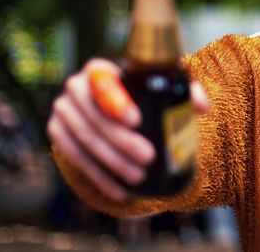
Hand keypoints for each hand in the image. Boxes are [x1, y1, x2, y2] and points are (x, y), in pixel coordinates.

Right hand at [47, 58, 209, 200]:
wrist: (113, 109)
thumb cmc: (142, 94)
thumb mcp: (164, 87)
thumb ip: (186, 91)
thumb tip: (202, 107)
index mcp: (99, 69)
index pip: (102, 81)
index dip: (116, 101)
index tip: (138, 121)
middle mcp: (75, 86)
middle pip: (93, 116)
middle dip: (120, 141)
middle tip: (148, 157)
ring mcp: (63, 111)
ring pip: (83, 140)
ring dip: (111, 162)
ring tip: (138, 177)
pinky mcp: (57, 133)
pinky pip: (73, 157)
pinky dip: (98, 176)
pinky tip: (119, 191)